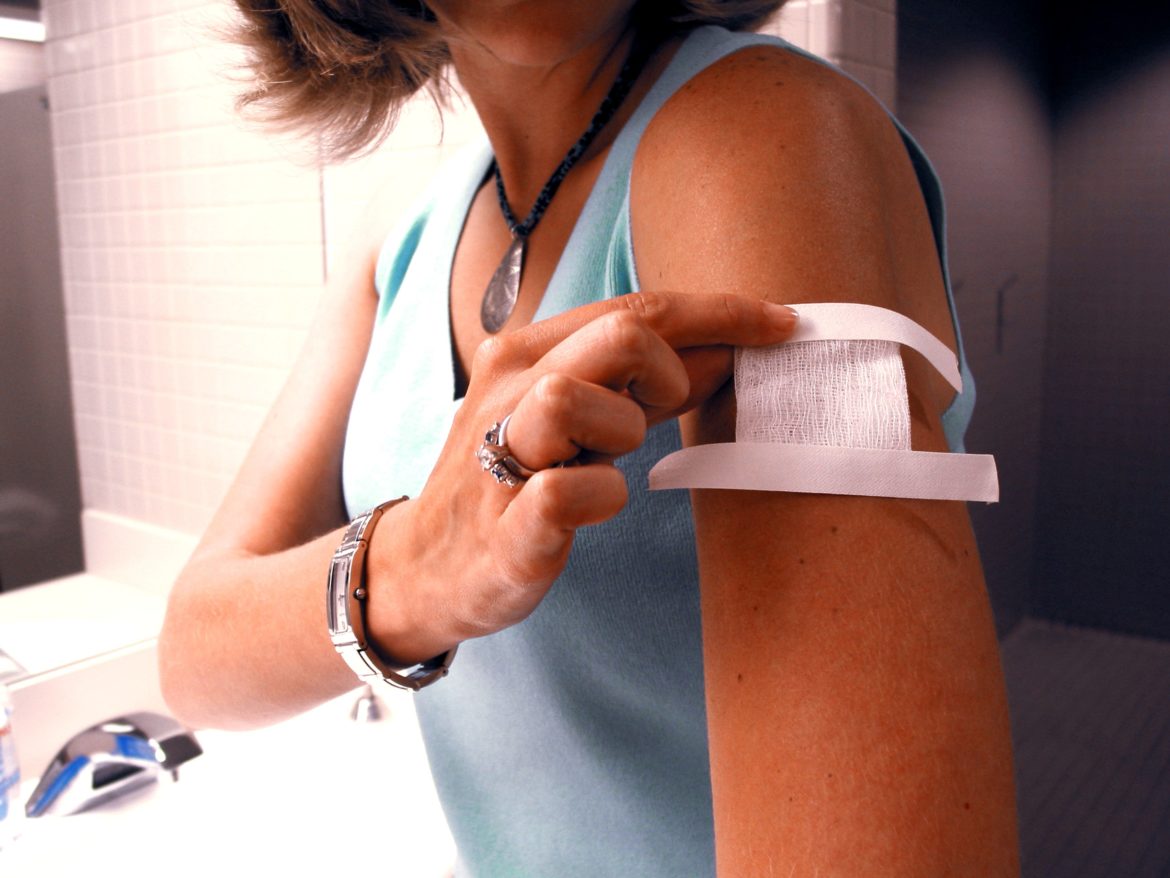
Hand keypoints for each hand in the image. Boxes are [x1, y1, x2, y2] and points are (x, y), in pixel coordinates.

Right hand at [365, 292, 796, 663]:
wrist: (427, 566)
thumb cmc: (515, 480)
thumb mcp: (581, 416)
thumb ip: (646, 382)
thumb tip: (730, 348)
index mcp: (527, 350)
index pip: (638, 306)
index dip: (720, 311)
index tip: (783, 324)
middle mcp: (508, 386)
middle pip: (622, 332)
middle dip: (673, 369)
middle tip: (666, 413)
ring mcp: (500, 453)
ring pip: (575, 396)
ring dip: (623, 430)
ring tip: (606, 460)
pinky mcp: (505, 523)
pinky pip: (567, 491)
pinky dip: (600, 496)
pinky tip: (592, 506)